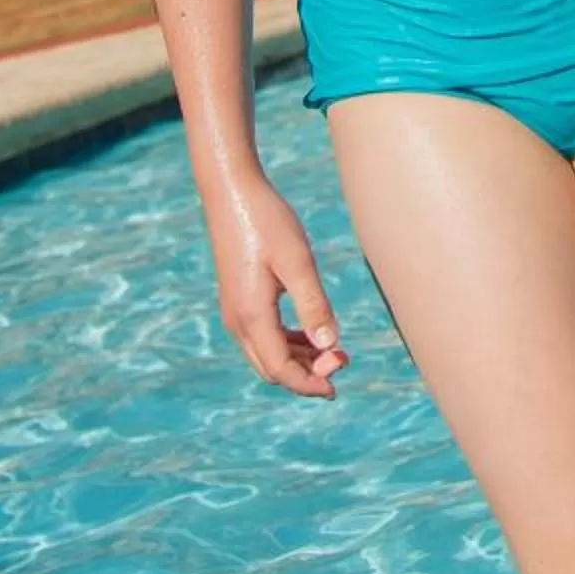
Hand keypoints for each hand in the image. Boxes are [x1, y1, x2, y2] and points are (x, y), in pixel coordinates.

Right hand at [207, 172, 348, 398]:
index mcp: (251, 316)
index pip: (280, 369)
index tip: (340, 378)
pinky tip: (311, 334)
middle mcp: (237, 321)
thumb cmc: (267, 221)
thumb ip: (313, 305)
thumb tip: (330, 346)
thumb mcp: (297, 261)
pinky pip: (262, 337)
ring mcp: (234, 311)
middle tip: (343, 359)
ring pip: (266, 354)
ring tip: (334, 350)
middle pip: (272, 369)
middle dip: (307, 374)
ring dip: (299, 360)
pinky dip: (287, 343)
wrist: (231, 191)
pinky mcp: (238, 299)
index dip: (310, 382)